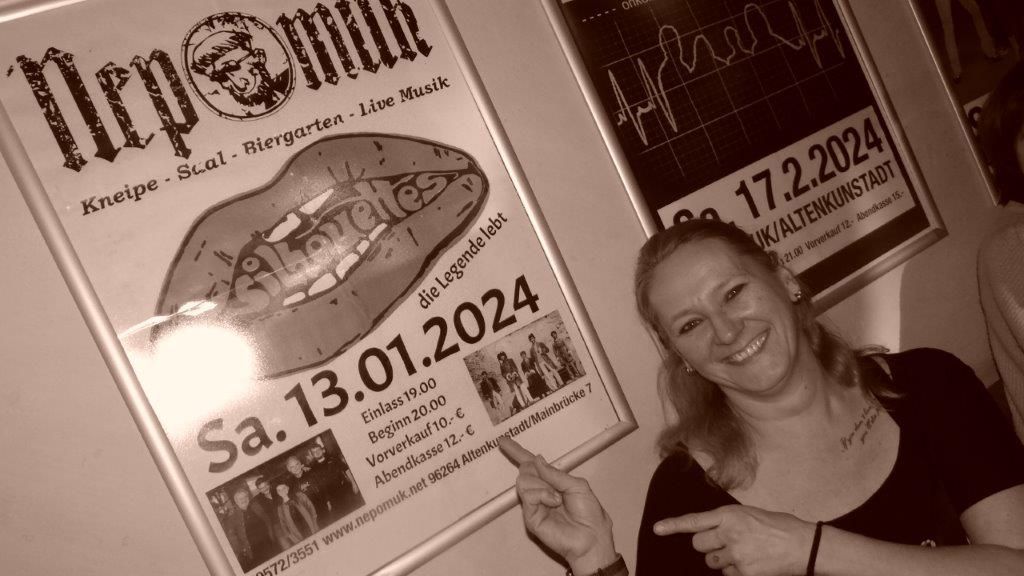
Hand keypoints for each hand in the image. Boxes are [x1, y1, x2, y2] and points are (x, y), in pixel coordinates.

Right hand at [498, 437, 617, 574]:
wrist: (591, 537)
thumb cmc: (589, 513)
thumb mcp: (577, 485)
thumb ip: (555, 473)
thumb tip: (537, 460)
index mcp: (552, 482)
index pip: (531, 464)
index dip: (517, 452)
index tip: (503, 441)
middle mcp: (540, 491)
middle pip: (525, 469)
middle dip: (537, 471)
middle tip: (554, 486)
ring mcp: (534, 503)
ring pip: (523, 480)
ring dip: (542, 485)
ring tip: (557, 498)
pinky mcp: (530, 516)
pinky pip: (528, 495)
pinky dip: (542, 494)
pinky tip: (553, 502)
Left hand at [654, 504, 815, 575]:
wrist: (804, 545)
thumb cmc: (780, 527)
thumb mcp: (751, 515)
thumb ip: (729, 522)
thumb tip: (714, 532)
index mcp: (730, 515)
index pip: (695, 521)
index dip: (673, 526)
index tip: (657, 530)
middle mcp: (729, 534)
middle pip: (699, 545)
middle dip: (708, 546)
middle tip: (725, 543)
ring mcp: (735, 555)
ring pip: (712, 561)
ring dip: (722, 559)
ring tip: (744, 553)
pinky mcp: (743, 573)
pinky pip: (728, 574)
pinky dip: (736, 571)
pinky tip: (752, 564)